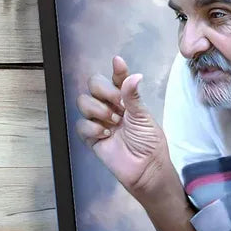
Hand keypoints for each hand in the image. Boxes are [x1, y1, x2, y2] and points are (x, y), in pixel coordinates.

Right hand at [76, 56, 171, 194]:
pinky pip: (81, 124)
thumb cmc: (149, 142)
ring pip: (83, 101)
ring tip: (114, 122)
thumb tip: (133, 75)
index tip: (118, 62)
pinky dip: (92, 127)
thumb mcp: (143, 116)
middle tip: (119, 106)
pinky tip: (106, 134)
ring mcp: (99, 121)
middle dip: (104, 91)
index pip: (117, 79)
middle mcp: (111, 106)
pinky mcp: (91, 137)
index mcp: (126, 99)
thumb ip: (133, 96)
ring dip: (98, 109)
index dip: (116, 70)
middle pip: (94, 85)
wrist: (146, 168)